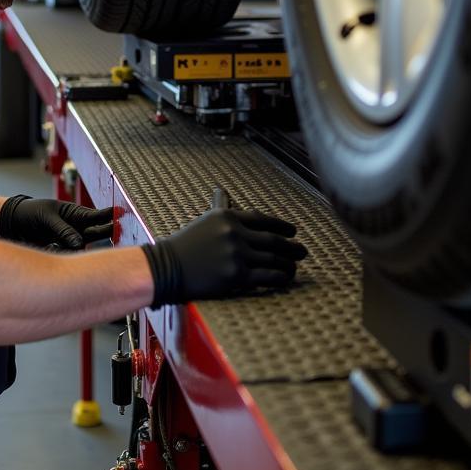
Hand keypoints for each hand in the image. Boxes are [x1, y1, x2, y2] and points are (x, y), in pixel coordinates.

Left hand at [0, 195, 113, 249]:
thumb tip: (79, 243)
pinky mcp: (62, 253)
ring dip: (78, 249)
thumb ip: (63, 230)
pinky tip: (51, 248)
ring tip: (58, 244)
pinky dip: (64, 255)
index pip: (97, 216)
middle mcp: (78, 229)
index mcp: (76, 214)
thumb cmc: (30, 213)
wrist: (13, 223)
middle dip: (106, 235)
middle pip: (98, 234)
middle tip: (113, 235)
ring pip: (85, 249)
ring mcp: (71, 241)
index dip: (110, 215)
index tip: (121, 214)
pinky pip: (70, 257)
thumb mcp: (47, 217)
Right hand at [142, 207, 306, 305]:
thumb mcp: (204, 221)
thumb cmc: (185, 245)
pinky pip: (267, 275)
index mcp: (227, 217)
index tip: (293, 232)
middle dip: (291, 247)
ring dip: (289, 264)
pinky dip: (281, 277)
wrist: (167, 268)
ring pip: (273, 258)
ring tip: (295, 267)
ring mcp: (236, 254)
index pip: (262, 219)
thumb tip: (220, 191)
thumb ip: (219, 207)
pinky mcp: (236, 275)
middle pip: (272, 240)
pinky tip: (286, 278)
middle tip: (303, 251)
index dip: (281, 226)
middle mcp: (234, 233)